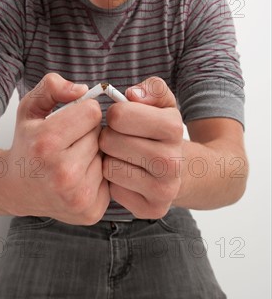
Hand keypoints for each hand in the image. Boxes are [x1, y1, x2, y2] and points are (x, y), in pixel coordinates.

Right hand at [3, 73, 109, 224]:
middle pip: (102, 135)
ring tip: (73, 160)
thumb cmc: (27, 145)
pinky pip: (111, 179)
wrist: (15, 188)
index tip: (68, 122)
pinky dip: (98, 175)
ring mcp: (77, 196)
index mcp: (47, 143)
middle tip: (68, 144)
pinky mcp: (90, 211)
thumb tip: (83, 89)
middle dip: (88, 135)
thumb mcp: (30, 107)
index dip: (82, 113)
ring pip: (108, 157)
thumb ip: (52, 86)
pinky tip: (79, 177)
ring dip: (95, 155)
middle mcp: (63, 173)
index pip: (93, 112)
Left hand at [99, 77, 182, 218]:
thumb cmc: (164, 132)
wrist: (189, 171)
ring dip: (109, 160)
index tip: (122, 119)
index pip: (118, 115)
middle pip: (110, 141)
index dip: (115, 115)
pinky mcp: (151, 209)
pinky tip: (128, 176)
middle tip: (121, 140)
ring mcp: (164, 190)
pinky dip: (114, 183)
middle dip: (109, 137)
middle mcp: (172, 162)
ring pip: (108, 167)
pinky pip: (112, 191)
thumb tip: (132, 95)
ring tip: (124, 157)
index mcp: (173, 128)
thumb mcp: (163, 103)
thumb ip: (151, 89)